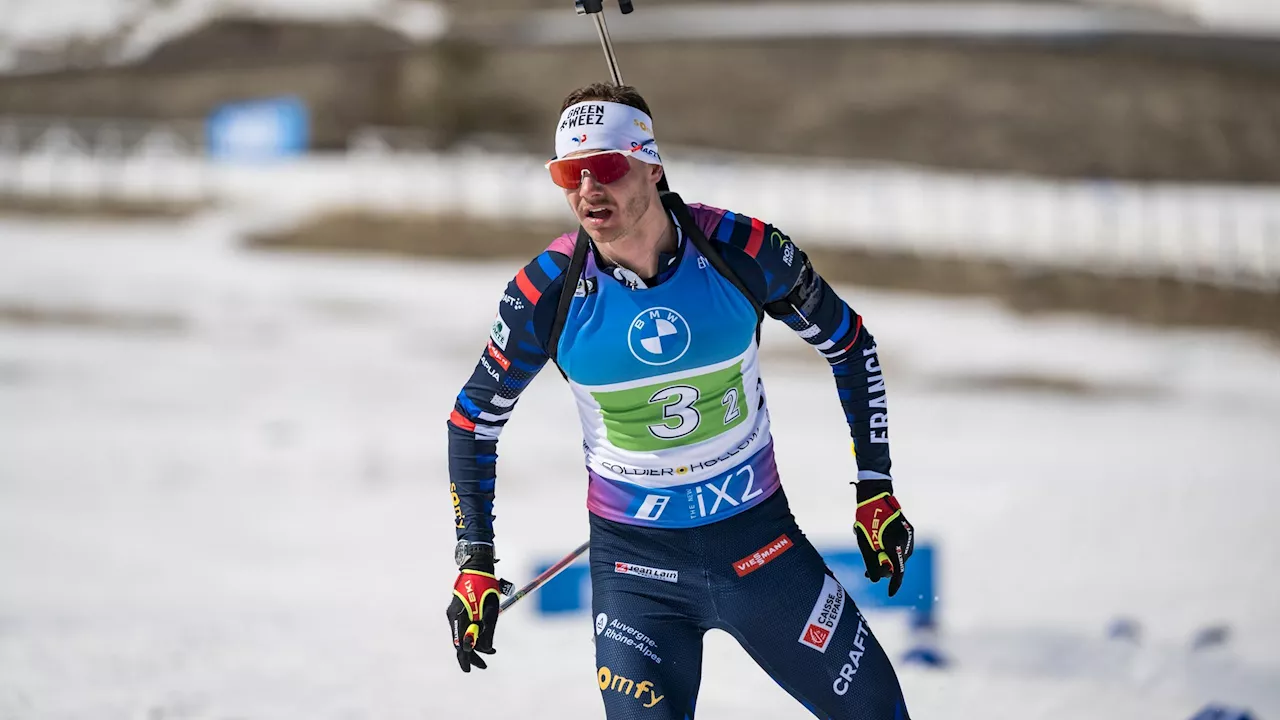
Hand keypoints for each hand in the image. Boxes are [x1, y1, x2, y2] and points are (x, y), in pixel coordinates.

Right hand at [447, 567, 502, 671]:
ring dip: (474, 645)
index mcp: (460, 617)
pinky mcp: (457, 610)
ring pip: (461, 635)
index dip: (468, 657)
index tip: (476, 667)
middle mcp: (453, 617)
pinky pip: (463, 627)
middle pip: (459, 642)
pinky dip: (472, 634)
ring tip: (490, 652)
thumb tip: (487, 649)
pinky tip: (482, 638)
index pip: (461, 644)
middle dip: (471, 655)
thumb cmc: (486, 587)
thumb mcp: (491, 610)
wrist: (477, 568)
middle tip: (483, 666)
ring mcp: (454, 613)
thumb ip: (489, 630)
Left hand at [853, 481, 913, 596]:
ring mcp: (909, 535)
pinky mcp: (908, 530)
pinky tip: (879, 548)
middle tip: (868, 573)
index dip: (894, 584)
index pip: (898, 570)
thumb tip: (875, 579)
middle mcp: (906, 540)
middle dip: (884, 570)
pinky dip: (891, 551)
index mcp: (895, 544)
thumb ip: (871, 562)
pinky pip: (901, 547)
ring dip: (887, 560)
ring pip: (900, 556)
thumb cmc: (866, 518)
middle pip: (898, 564)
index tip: (890, 594)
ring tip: (871, 557)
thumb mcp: (864, 543)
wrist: (875, 495)